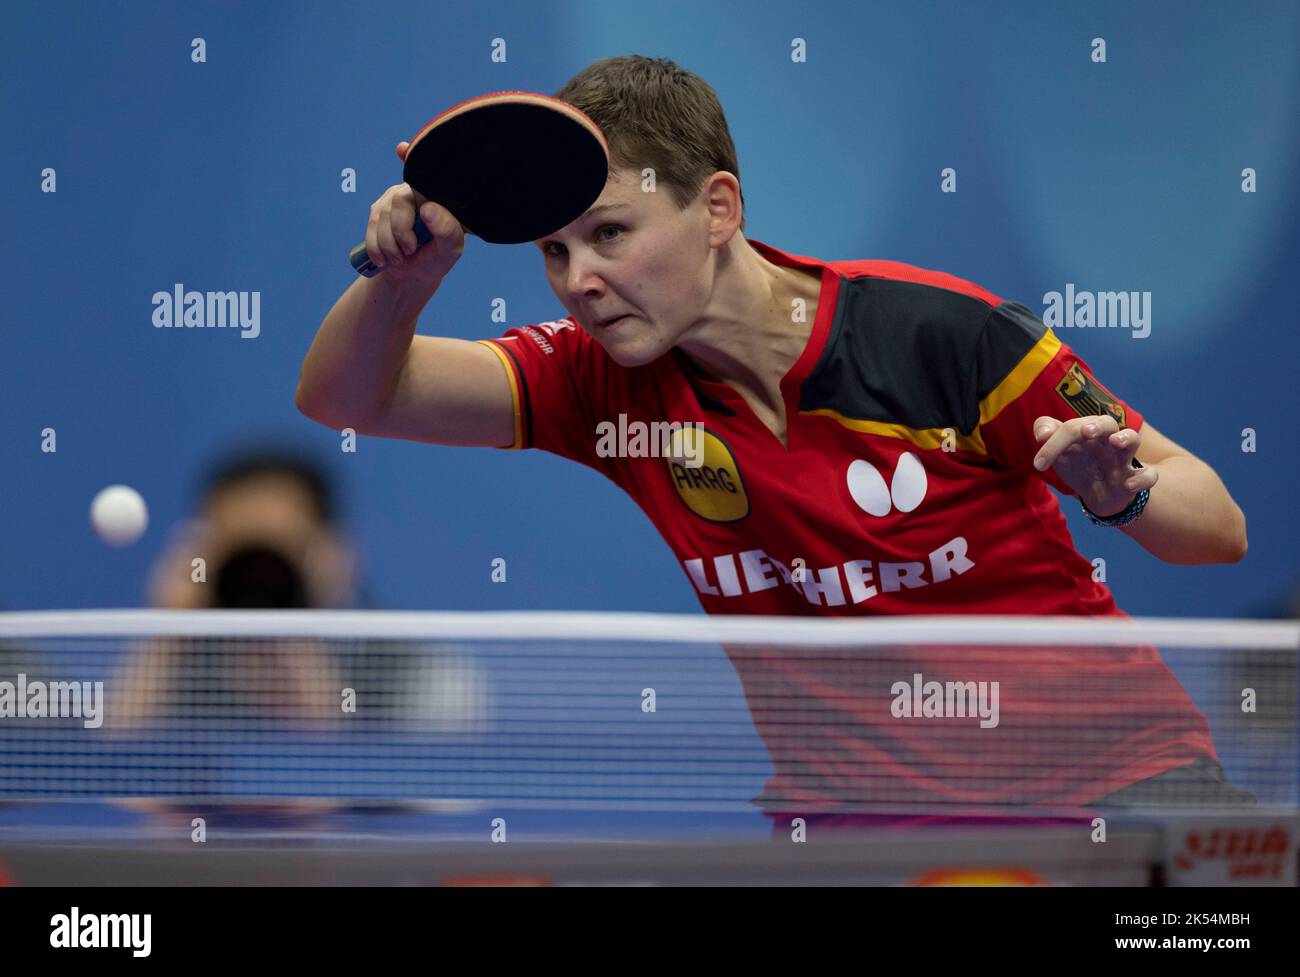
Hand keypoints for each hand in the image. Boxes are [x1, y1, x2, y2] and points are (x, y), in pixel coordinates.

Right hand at [360, 141, 465, 282]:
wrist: (413, 274)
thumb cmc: (437, 257)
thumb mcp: (449, 250)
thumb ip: (446, 230)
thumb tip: (427, 207)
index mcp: (435, 196)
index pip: (425, 175)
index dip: (412, 157)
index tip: (402, 149)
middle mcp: (414, 192)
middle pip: (399, 201)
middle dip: (401, 232)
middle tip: (410, 250)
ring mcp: (394, 199)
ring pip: (382, 216)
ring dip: (389, 246)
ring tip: (401, 258)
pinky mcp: (378, 211)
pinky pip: (370, 226)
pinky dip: (376, 248)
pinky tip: (385, 259)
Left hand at [1031, 415, 1158, 516]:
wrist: (1099, 494)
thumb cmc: (1079, 464)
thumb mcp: (1060, 452)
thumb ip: (1048, 436)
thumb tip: (1042, 434)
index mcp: (1087, 433)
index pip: (1071, 428)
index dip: (1054, 443)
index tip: (1038, 464)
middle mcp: (1106, 441)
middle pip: (1106, 423)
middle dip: (1096, 425)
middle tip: (1085, 432)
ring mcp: (1123, 458)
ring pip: (1133, 439)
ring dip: (1126, 438)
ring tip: (1115, 442)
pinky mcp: (1135, 478)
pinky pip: (1148, 475)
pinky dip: (1142, 479)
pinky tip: (1128, 486)